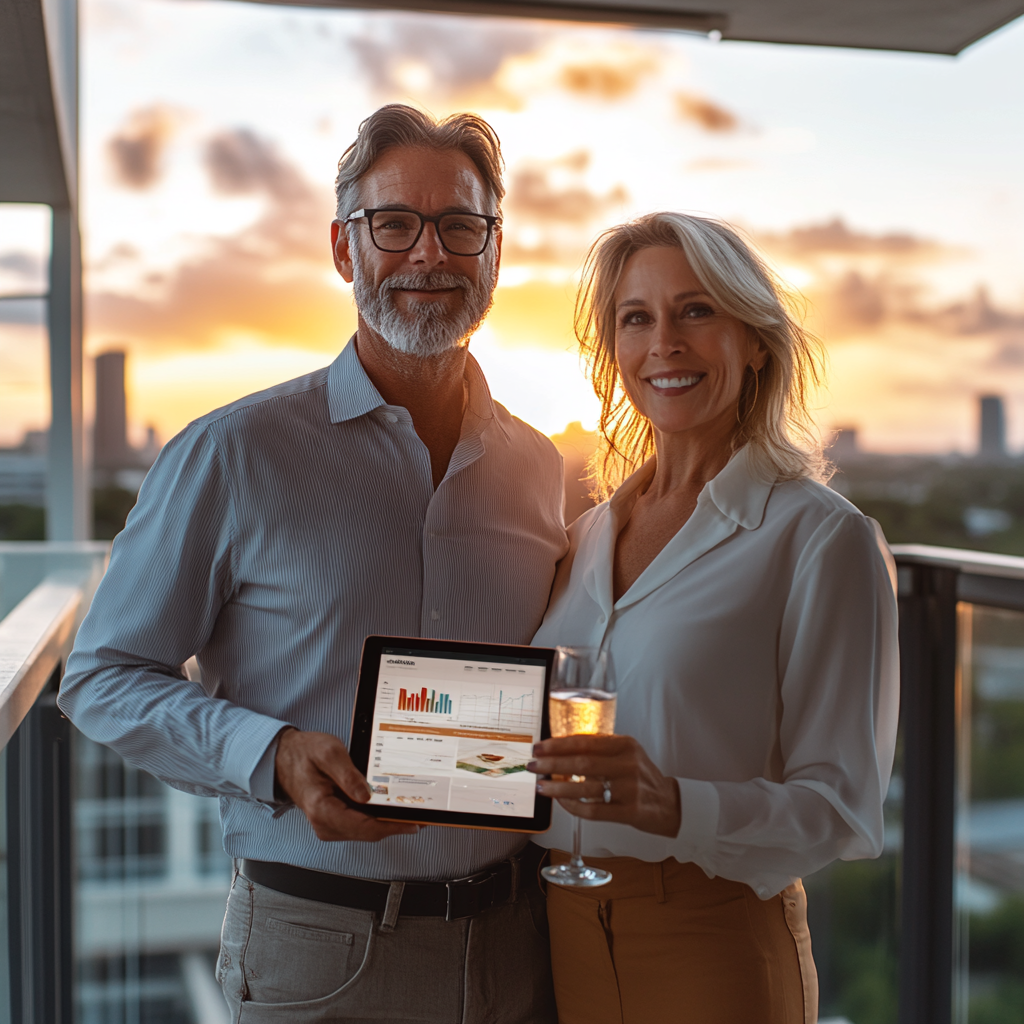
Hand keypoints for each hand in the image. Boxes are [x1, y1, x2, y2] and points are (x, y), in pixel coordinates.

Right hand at [274, 728, 419, 841]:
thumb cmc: (305, 754)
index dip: (391, 826)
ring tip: (410, 810)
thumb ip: (348, 774)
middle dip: (394, 825)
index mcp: (322, 809)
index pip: (363, 827)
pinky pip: (361, 825)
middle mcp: (325, 824)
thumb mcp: (328, 752)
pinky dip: (377, 818)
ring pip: (366, 832)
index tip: (412, 823)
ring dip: (387, 823)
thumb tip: (366, 795)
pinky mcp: (335, 822)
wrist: (287, 759)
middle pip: (368, 833)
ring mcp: (329, 825)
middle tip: (421, 815)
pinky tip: (390, 808)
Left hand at [529, 735, 680, 837]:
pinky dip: (573, 806)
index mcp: (625, 745)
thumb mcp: (626, 753)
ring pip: (585, 787)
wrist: (668, 803)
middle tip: (533, 765)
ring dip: (558, 787)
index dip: (558, 745)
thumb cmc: (641, 776)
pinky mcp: (630, 811)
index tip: (540, 747)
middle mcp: (628, 764)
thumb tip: (560, 747)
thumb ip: (600, 748)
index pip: (585, 741)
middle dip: (552, 764)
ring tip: (540, 786)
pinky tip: (561, 802)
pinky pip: (594, 810)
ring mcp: (630, 789)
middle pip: (582, 763)